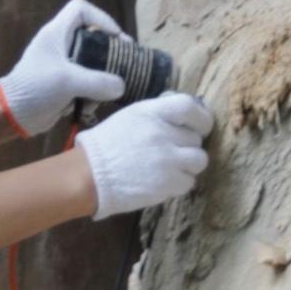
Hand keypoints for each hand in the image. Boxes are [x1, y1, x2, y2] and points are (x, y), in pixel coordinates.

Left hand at [0, 0, 130, 134]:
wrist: (14, 115)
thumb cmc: (36, 88)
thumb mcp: (68, 81)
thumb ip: (98, 81)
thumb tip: (121, 85)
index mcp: (56, 33)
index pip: (80, 9)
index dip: (101, 18)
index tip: (116, 38)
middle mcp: (61, 45)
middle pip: (93, 38)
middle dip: (108, 54)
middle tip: (124, 65)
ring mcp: (63, 65)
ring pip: (93, 64)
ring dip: (101, 81)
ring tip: (104, 94)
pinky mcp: (65, 83)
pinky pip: (87, 83)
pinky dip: (91, 94)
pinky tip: (88, 108)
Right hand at [76, 90, 213, 216]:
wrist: (89, 175)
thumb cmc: (107, 144)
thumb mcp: (130, 117)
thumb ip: (157, 113)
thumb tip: (182, 108)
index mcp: (151, 113)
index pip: (189, 106)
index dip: (201, 117)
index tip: (201, 126)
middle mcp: (163, 133)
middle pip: (196, 138)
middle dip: (187, 146)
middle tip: (172, 152)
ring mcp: (168, 159)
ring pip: (199, 160)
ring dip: (188, 165)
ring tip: (172, 168)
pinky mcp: (169, 183)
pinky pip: (189, 181)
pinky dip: (179, 183)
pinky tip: (162, 181)